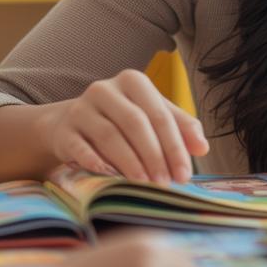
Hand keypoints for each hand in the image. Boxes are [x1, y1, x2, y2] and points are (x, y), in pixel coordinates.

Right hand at [39, 70, 208, 183]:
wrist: (70, 124)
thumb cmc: (121, 121)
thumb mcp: (152, 117)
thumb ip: (180, 128)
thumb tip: (202, 147)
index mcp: (133, 82)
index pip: (159, 113)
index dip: (174, 145)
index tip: (183, 174)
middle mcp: (105, 89)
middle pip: (135, 122)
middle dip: (154, 155)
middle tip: (165, 182)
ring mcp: (81, 108)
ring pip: (109, 135)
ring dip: (129, 162)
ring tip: (144, 184)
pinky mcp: (63, 130)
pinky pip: (80, 147)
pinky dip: (96, 162)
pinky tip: (111, 177)